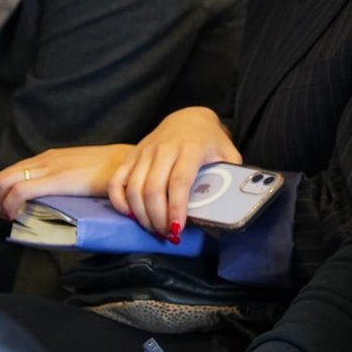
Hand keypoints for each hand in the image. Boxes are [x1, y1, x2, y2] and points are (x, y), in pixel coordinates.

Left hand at [0, 144, 133, 220]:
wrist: (129, 164)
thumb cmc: (110, 172)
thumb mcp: (80, 171)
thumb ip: (64, 181)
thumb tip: (52, 201)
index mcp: (48, 158)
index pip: (7, 173)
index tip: (0, 212)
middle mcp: (43, 160)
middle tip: (2, 219)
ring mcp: (48, 168)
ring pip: (2, 183)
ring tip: (10, 219)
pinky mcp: (56, 179)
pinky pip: (19, 191)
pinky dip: (10, 205)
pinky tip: (17, 216)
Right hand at [109, 106, 240, 236]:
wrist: (189, 117)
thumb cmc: (210, 141)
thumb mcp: (228, 154)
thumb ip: (231, 176)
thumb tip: (233, 203)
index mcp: (191, 149)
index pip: (179, 182)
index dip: (176, 208)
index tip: (177, 229)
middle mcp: (165, 149)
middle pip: (153, 189)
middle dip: (157, 217)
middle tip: (166, 234)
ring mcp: (145, 151)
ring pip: (134, 188)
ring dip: (141, 214)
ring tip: (153, 228)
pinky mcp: (132, 155)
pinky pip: (118, 181)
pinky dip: (120, 201)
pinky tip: (130, 215)